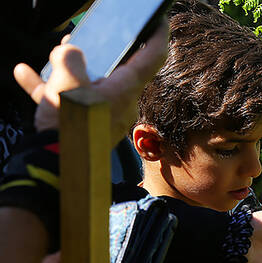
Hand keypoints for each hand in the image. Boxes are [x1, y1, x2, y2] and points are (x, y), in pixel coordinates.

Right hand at [14, 19, 167, 140]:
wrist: (56, 165)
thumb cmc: (70, 126)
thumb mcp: (68, 84)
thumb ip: (70, 60)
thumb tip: (69, 51)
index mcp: (125, 89)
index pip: (151, 57)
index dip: (158, 36)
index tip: (159, 21)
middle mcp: (118, 101)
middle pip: (116, 68)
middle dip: (100, 50)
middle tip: (87, 36)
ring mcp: (100, 113)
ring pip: (88, 81)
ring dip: (71, 66)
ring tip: (56, 52)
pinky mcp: (82, 123)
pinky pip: (67, 99)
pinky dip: (48, 86)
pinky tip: (25, 73)